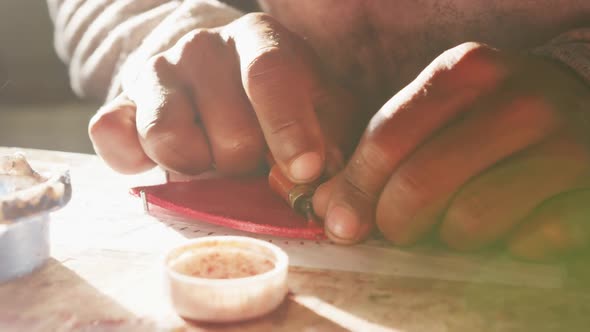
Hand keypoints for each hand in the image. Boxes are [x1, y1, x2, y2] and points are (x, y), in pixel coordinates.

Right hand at [89, 13, 359, 180]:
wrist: (220, 78)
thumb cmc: (282, 100)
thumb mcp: (323, 109)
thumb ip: (331, 139)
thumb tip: (313, 178)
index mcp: (259, 39)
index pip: (269, 75)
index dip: (288, 128)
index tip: (304, 171)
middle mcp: (202, 47)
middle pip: (230, 133)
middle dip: (250, 165)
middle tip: (255, 159)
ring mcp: (157, 72)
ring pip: (172, 143)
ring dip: (201, 169)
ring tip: (216, 158)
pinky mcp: (121, 103)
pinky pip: (114, 139)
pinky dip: (138, 161)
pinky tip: (169, 161)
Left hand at [313, 42, 589, 260]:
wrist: (582, 116)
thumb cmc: (492, 121)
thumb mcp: (438, 116)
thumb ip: (383, 152)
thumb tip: (327, 205)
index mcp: (466, 71)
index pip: (388, 140)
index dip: (356, 189)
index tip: (340, 223)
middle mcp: (518, 100)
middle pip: (419, 186)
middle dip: (396, 223)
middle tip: (400, 229)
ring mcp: (564, 145)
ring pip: (468, 222)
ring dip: (453, 236)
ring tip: (461, 220)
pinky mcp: (589, 192)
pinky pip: (523, 243)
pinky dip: (507, 245)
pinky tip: (512, 223)